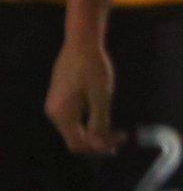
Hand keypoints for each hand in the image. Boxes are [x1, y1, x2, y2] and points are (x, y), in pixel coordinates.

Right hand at [45, 36, 122, 154]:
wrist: (81, 43)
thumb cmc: (93, 66)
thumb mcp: (101, 95)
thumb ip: (99, 121)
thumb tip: (100, 144)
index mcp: (63, 115)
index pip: (78, 143)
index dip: (99, 148)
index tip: (120, 143)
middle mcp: (54, 113)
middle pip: (75, 139)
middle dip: (98, 142)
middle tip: (121, 138)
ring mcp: (55, 106)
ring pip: (74, 129)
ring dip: (94, 133)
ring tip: (115, 131)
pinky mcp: (59, 99)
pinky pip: (73, 119)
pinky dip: (88, 123)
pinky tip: (103, 119)